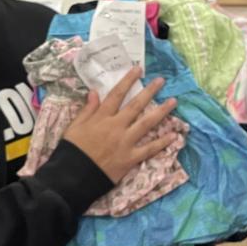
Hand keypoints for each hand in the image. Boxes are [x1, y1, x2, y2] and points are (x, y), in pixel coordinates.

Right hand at [63, 67, 178, 184]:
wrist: (74, 175)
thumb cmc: (72, 150)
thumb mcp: (74, 126)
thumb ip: (87, 109)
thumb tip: (95, 91)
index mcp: (102, 117)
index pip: (117, 94)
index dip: (128, 80)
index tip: (138, 70)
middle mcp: (117, 126)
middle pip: (136, 105)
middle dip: (150, 91)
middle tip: (161, 81)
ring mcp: (126, 142)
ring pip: (147, 123)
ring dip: (161, 111)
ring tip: (173, 102)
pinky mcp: (131, 158)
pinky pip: (149, 149)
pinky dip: (162, 142)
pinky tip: (174, 135)